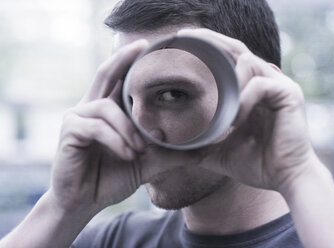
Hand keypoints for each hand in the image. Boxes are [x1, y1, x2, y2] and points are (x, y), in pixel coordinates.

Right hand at [49, 39, 197, 214]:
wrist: (85, 202)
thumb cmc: (113, 177)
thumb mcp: (149, 162)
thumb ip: (174, 154)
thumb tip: (207, 150)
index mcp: (108, 110)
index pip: (118, 77)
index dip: (129, 59)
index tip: (148, 46)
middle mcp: (90, 108)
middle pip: (106, 73)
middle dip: (123, 58)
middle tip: (142, 47)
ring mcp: (76, 118)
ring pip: (106, 108)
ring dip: (127, 128)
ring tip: (140, 150)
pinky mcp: (69, 132)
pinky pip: (96, 128)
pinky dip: (116, 141)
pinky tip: (127, 155)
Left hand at [177, 28, 318, 192]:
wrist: (285, 180)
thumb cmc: (256, 164)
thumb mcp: (219, 152)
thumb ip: (198, 147)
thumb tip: (169, 151)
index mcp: (251, 90)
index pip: (230, 58)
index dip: (209, 47)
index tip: (184, 42)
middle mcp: (266, 81)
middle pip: (237, 49)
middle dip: (212, 42)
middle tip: (187, 38)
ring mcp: (279, 85)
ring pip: (248, 61)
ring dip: (228, 80)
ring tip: (221, 109)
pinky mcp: (289, 95)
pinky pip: (260, 85)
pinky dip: (243, 100)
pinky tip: (235, 120)